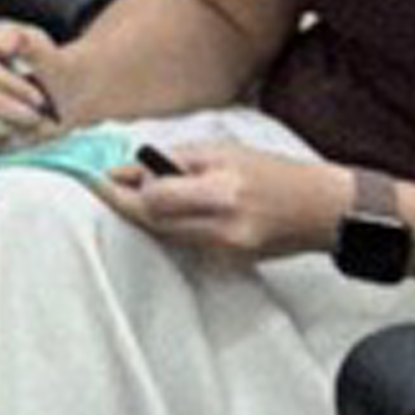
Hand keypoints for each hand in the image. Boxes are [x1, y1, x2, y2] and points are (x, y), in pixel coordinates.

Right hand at [0, 17, 68, 154]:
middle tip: (40, 111)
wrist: (56, 94)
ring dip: (13, 122)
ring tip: (36, 117)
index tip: (35, 93)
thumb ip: (20, 38)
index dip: (2, 79)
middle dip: (9, 104)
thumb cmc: (43, 65)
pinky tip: (23, 128)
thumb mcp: (40, 47)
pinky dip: (7, 138)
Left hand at [101, 144, 343, 266]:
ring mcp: (226, 251)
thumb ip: (173, 162)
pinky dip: (170, 226)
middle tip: (107, 184)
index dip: (119, 191)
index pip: (154, 200)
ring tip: (142, 190)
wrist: (320, 209)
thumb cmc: (272, 172)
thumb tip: (126, 171)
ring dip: (146, 214)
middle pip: (152, 223)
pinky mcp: (228, 262)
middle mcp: (223, 228)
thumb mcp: (222, 152)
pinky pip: (184, 244)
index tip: (94, 179)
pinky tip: (172, 209)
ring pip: (164, 235)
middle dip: (125, 203)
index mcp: (222, 193)